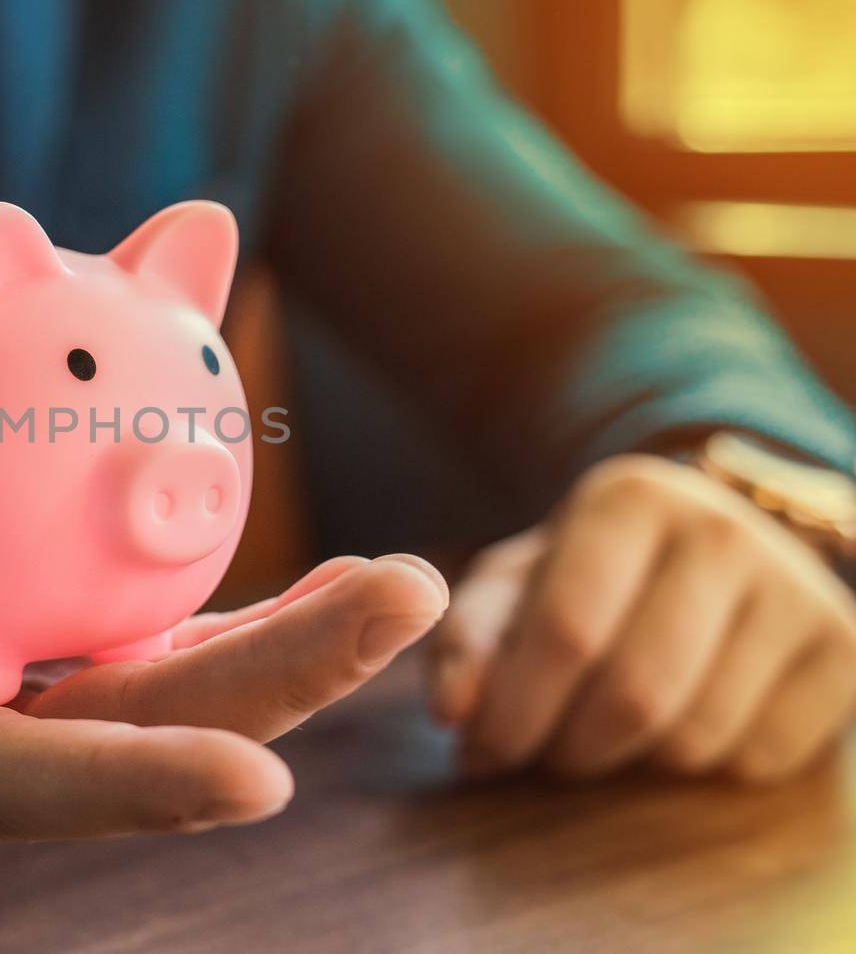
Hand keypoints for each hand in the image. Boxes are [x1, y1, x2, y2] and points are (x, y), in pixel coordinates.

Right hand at [0, 528, 446, 855]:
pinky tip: (308, 521)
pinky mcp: (49, 652)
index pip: (15, 784)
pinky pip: (152, 614)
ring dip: (294, 633)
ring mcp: (32, 705)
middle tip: (410, 597)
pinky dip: (222, 569)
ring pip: (177, 675)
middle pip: (145, 729)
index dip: (124, 789)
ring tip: (411, 576)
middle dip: (277, 688)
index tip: (255, 785)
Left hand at [429, 454, 855, 781]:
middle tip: (542, 757)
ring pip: (697, 735)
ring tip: (606, 735)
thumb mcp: (515, 586)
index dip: (515, 711)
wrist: (711, 555)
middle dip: (569, 749)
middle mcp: (723, 529)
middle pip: (634, 693)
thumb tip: (452, 712)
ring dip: (633, 762)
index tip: (481, 753)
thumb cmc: (590, 577)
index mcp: (628, 498)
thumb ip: (467, 639)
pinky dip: (705, 769)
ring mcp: (797, 586)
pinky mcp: (845, 648)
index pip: (565, 631)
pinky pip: (761, 758)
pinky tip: (682, 724)